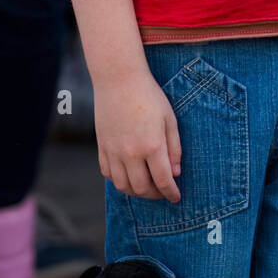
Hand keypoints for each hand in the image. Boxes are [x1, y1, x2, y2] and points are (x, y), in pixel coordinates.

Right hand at [94, 69, 181, 202]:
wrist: (119, 79)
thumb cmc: (148, 95)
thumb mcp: (169, 118)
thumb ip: (174, 148)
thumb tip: (176, 173)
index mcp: (152, 145)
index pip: (163, 181)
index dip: (171, 193)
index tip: (176, 197)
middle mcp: (131, 153)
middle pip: (142, 189)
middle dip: (155, 195)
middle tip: (162, 191)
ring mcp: (114, 151)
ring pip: (123, 186)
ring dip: (136, 191)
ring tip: (146, 186)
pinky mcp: (101, 147)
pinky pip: (108, 174)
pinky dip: (119, 180)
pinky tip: (128, 175)